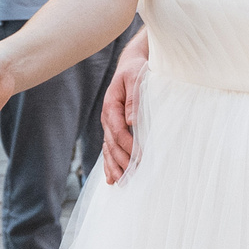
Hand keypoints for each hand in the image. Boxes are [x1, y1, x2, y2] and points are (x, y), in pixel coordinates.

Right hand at [99, 32, 149, 182]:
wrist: (130, 65)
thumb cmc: (136, 70)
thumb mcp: (135, 78)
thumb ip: (134, 98)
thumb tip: (131, 120)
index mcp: (111, 106)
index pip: (118, 132)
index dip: (129, 147)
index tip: (141, 158)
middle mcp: (107, 118)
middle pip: (112, 145)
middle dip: (122, 162)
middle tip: (134, 177)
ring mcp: (108, 124)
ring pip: (108, 150)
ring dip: (114, 167)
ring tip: (121, 183)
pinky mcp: (113, 128)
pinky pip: (108, 148)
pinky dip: (109, 164)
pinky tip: (111, 178)